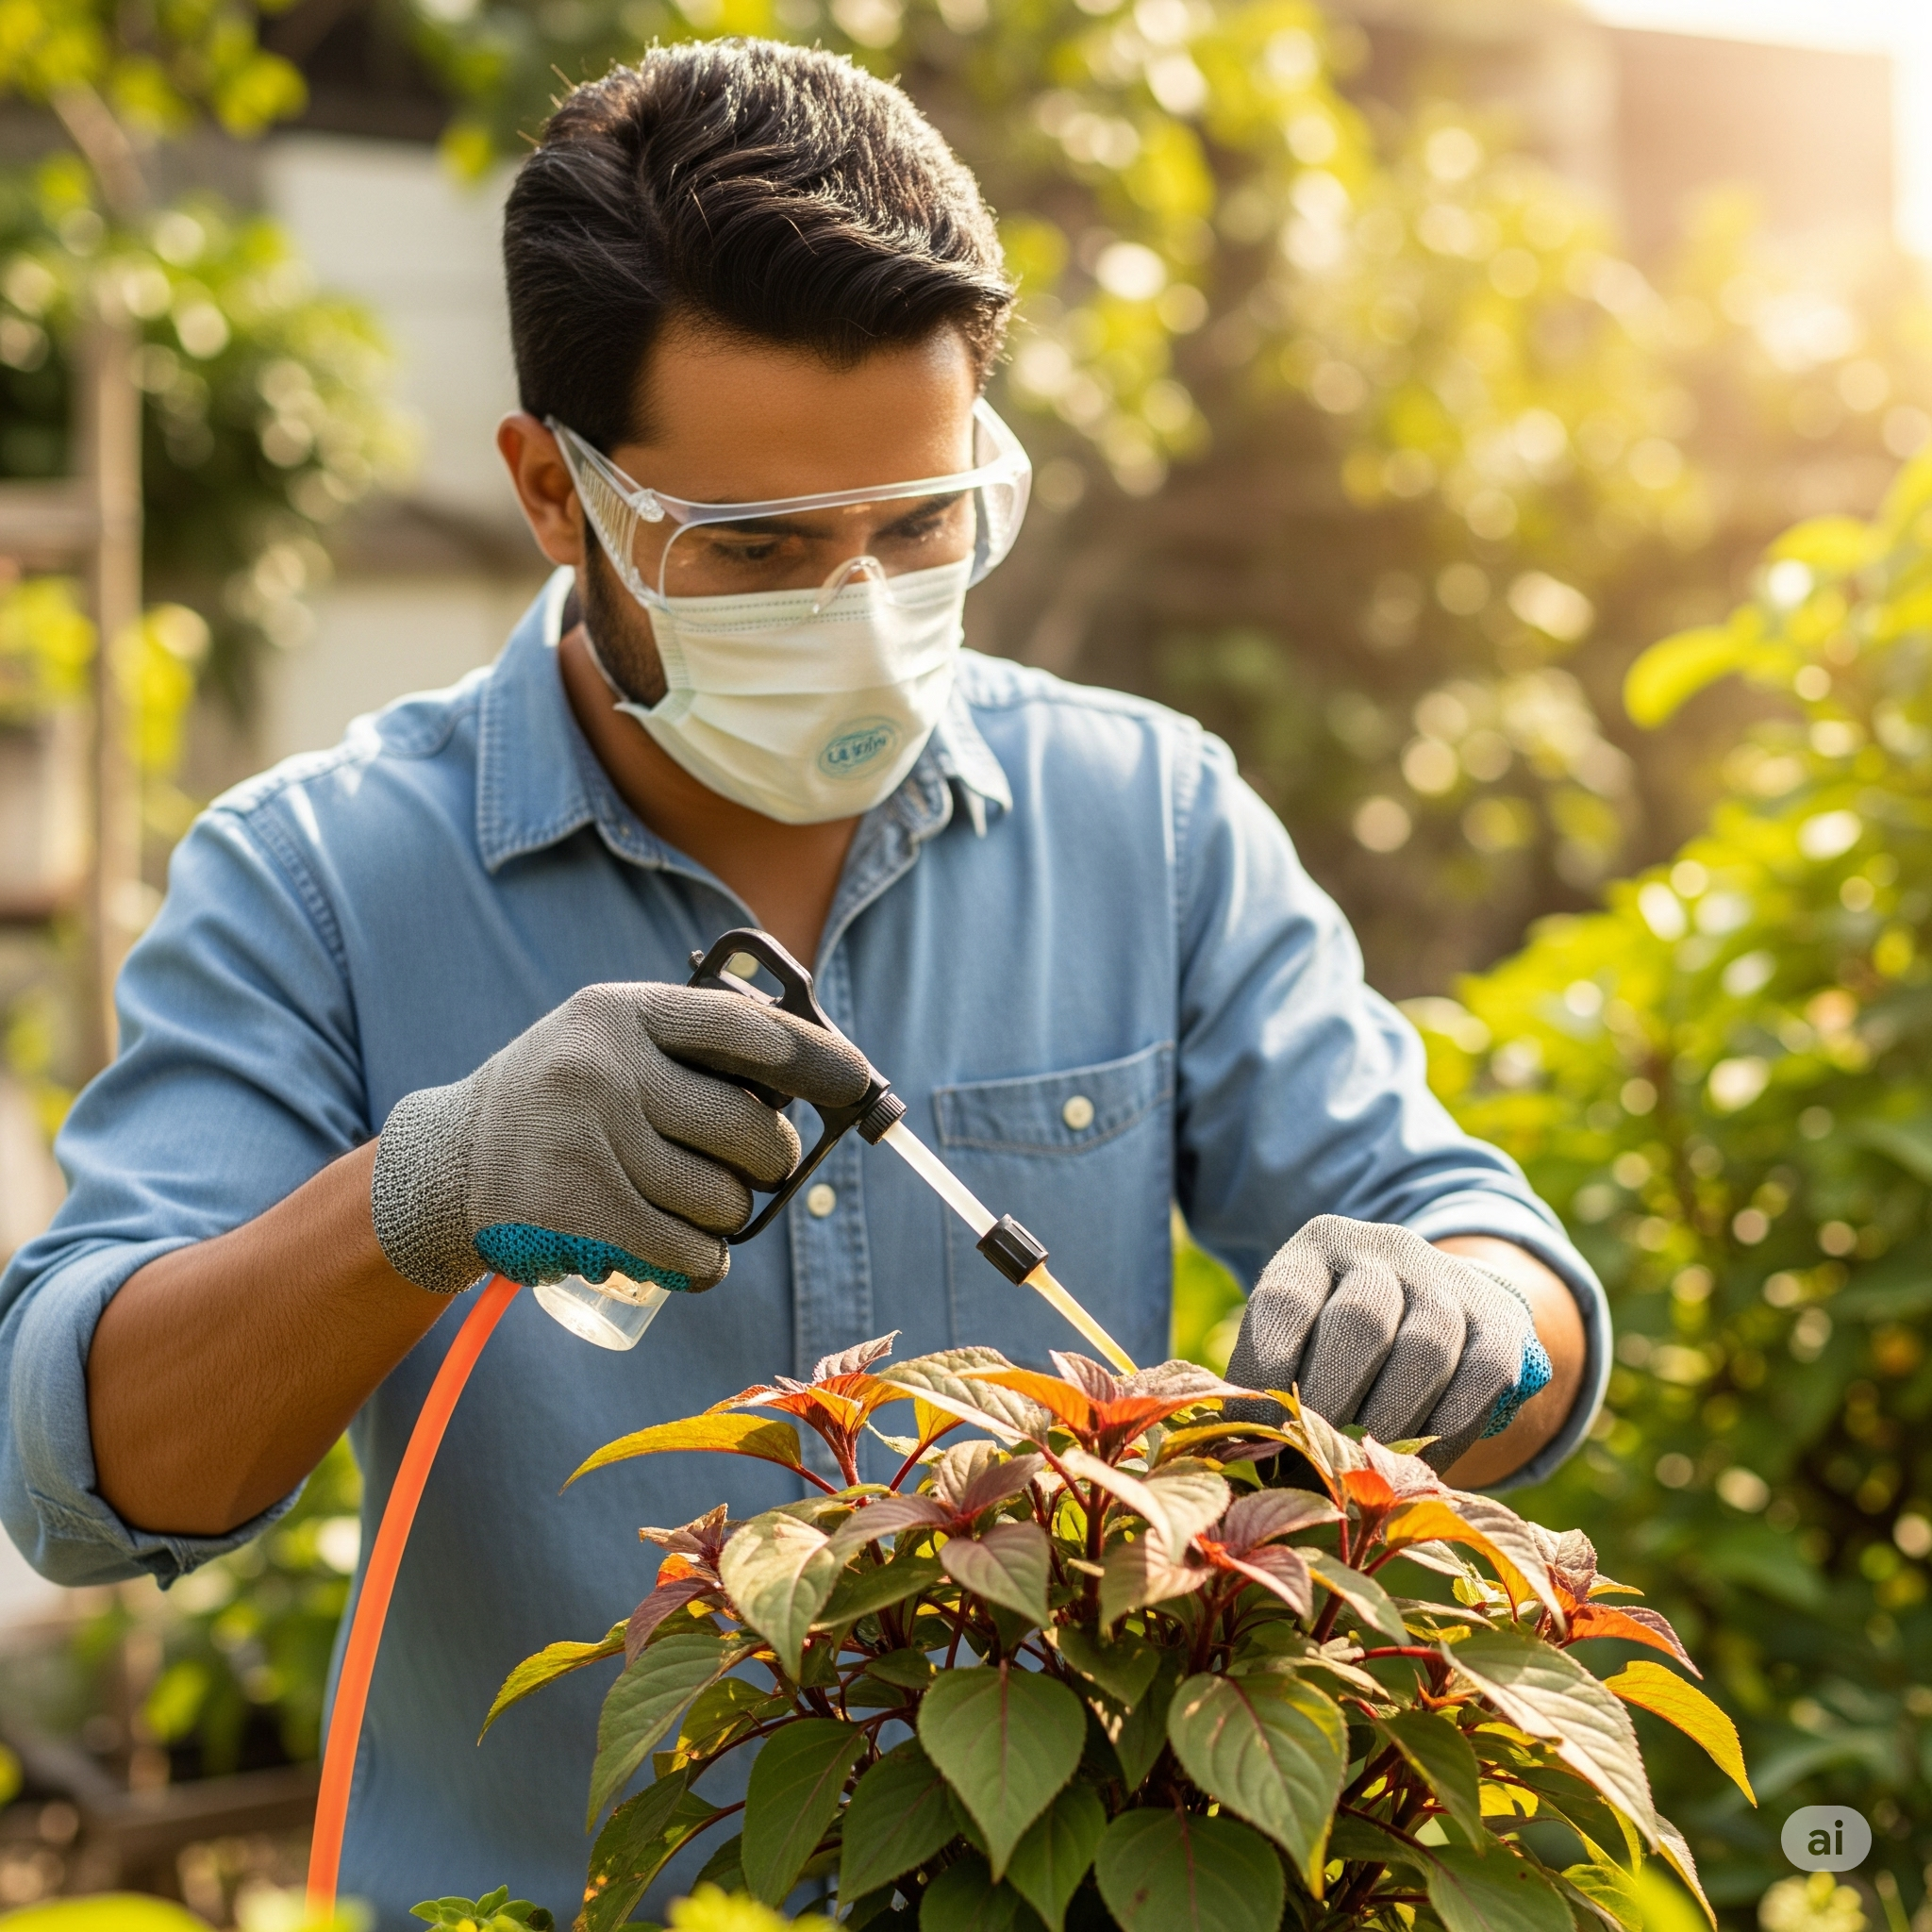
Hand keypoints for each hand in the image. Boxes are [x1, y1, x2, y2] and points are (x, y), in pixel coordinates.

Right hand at [371, 982, 871, 1294]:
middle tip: (759, 1164)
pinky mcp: (580, 1222)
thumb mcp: (608, 1040)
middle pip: (751, 1131)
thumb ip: (691, 1049)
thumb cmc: (561, 1100)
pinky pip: (694, 1254)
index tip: (858, 1078)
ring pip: (727, 1202)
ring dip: (728, 1214)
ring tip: (686, 1200)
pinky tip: (683, 1248)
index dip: (815, 1058)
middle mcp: (605, 1073)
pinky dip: (705, 1260)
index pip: (746, 1031)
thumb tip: (813, 1086)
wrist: (444, 1165)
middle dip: (773, 1159)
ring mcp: (589, 1148)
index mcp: (621, 1014)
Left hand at [1226, 1215, 1550, 1470]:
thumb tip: (1240, 1449)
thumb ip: (1268, 1381)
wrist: (1429, 1305)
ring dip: (1389, 1424)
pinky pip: (1481, 1378)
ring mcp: (1448, 1280)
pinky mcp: (1500, 1319)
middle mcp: (1385, 1249)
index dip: (1265, 1377)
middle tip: (1312, 1459)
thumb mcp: (1295, 1335)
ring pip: (1425, 1352)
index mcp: (1317, 1246)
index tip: (1255, 1436)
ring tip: (1361, 1464)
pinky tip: (1418, 1461)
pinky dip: (1448, 1432)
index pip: (1284, 1303)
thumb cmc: (1334, 1340)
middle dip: (1331, 1405)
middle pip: (1359, 1325)